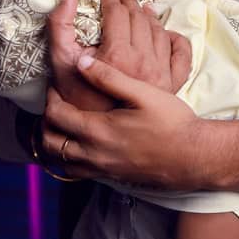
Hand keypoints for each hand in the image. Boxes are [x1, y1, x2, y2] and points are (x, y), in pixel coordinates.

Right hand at [39, 0, 193, 161]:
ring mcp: (160, 74)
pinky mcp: (171, 84)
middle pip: (139, 19)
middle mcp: (143, 62)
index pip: (117, 14)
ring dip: (149, 16)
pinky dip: (176, 39)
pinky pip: (181, 54)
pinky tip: (167, 33)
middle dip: (128, 3)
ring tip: (141, 9)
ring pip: (159, 32)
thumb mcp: (62, 63)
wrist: (101, 137)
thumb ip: (61, 27)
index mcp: (118, 56)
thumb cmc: (77, 101)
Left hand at [40, 54, 209, 189]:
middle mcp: (95, 154)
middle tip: (55, 105)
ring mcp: (102, 169)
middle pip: (50, 142)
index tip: (58, 86)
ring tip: (62, 125)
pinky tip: (79, 145)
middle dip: (45, 122)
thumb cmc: (172, 122)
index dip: (51, 98)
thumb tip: (81, 61)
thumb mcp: (143, 92)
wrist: (193, 156)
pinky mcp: (111, 176)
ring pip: (60, 161)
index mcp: (99, 130)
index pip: (56, 115)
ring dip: (54, 142)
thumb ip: (109, 77)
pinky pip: (77, 172)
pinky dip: (69, 159)